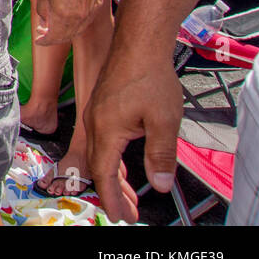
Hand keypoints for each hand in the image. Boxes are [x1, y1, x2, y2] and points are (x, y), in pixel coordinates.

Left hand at [33, 0, 103, 43]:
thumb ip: (43, 12)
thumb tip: (45, 22)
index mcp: (64, 16)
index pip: (54, 37)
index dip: (44, 41)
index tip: (38, 40)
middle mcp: (79, 18)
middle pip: (66, 36)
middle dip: (53, 37)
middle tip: (43, 32)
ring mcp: (90, 13)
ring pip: (77, 30)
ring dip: (65, 31)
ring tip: (53, 25)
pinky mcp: (97, 6)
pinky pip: (85, 21)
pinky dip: (75, 24)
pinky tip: (67, 18)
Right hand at [85, 47, 183, 222]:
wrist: (139, 43)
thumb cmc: (149, 76)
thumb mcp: (163, 121)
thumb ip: (161, 155)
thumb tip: (159, 184)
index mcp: (106, 129)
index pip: (104, 173)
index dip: (112, 197)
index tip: (121, 215)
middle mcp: (95, 122)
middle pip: (99, 165)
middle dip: (112, 192)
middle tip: (127, 212)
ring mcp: (96, 113)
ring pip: (100, 152)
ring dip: (112, 175)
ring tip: (127, 192)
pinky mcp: (102, 105)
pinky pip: (102, 139)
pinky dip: (111, 157)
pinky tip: (123, 161)